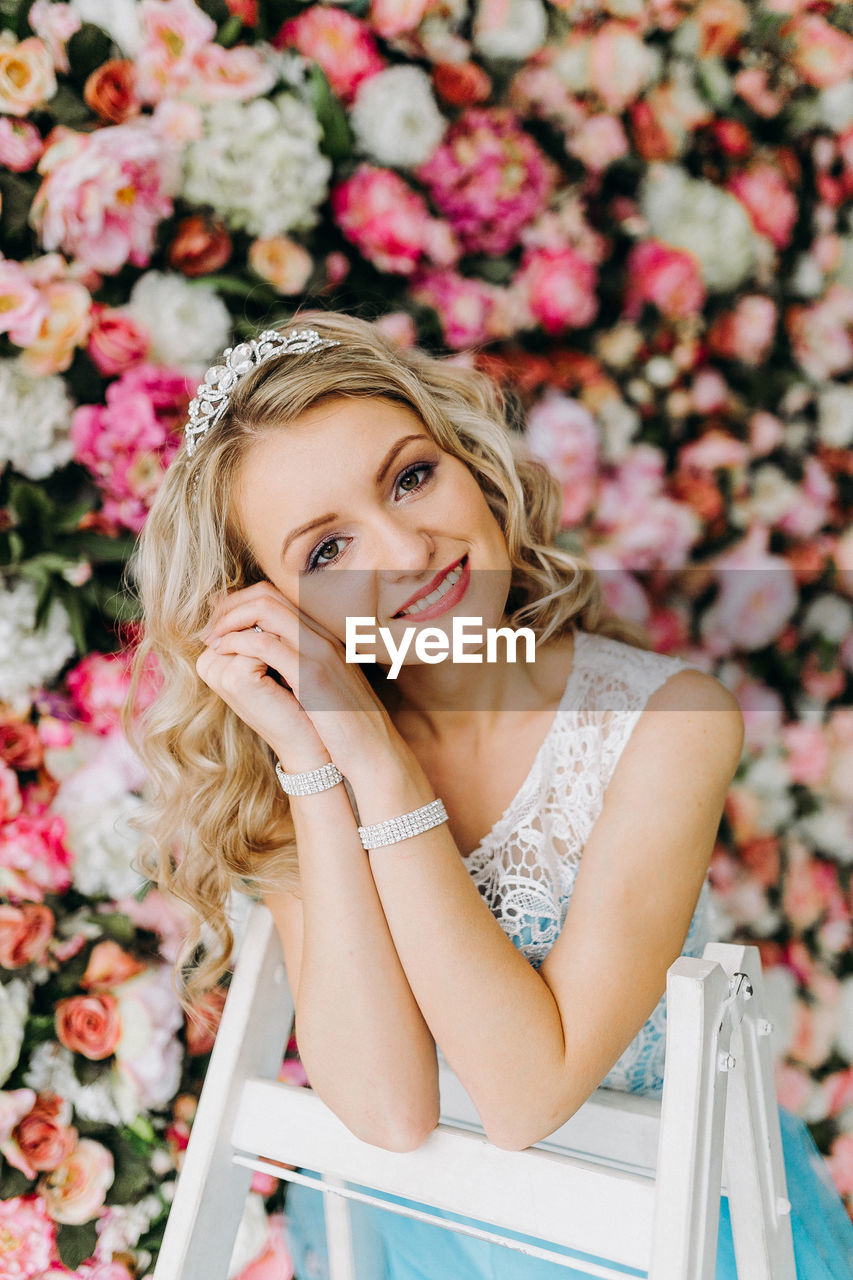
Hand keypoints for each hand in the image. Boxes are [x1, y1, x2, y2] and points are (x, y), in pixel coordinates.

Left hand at [196, 580, 401, 777]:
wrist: (374, 752)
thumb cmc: (344, 728)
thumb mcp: (321, 690)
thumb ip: (297, 670)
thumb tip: (264, 664)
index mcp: (323, 638)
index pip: (276, 597)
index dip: (240, 603)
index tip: (219, 623)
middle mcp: (321, 636)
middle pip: (267, 595)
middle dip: (230, 607)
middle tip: (209, 629)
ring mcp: (319, 651)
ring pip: (265, 609)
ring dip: (229, 620)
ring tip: (212, 639)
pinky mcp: (312, 673)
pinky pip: (266, 643)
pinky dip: (237, 643)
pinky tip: (224, 654)